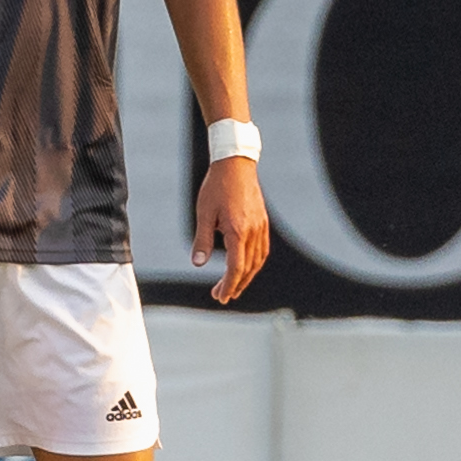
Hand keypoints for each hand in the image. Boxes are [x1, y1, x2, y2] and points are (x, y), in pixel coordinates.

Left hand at [193, 155, 268, 304]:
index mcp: (238, 231)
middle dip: (236, 285)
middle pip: (248, 268)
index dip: (229, 285)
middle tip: (222, 296)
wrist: (236, 164)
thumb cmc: (216, 187)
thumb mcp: (204, 213)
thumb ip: (202, 240)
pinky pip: (262, 250)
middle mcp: (253, 231)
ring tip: (233, 287)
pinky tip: (245, 267)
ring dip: (246, 277)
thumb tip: (197, 264)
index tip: (220, 296)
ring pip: (257, 261)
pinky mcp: (263, 222)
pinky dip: (254, 263)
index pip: (236, 267)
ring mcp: (261, 227)